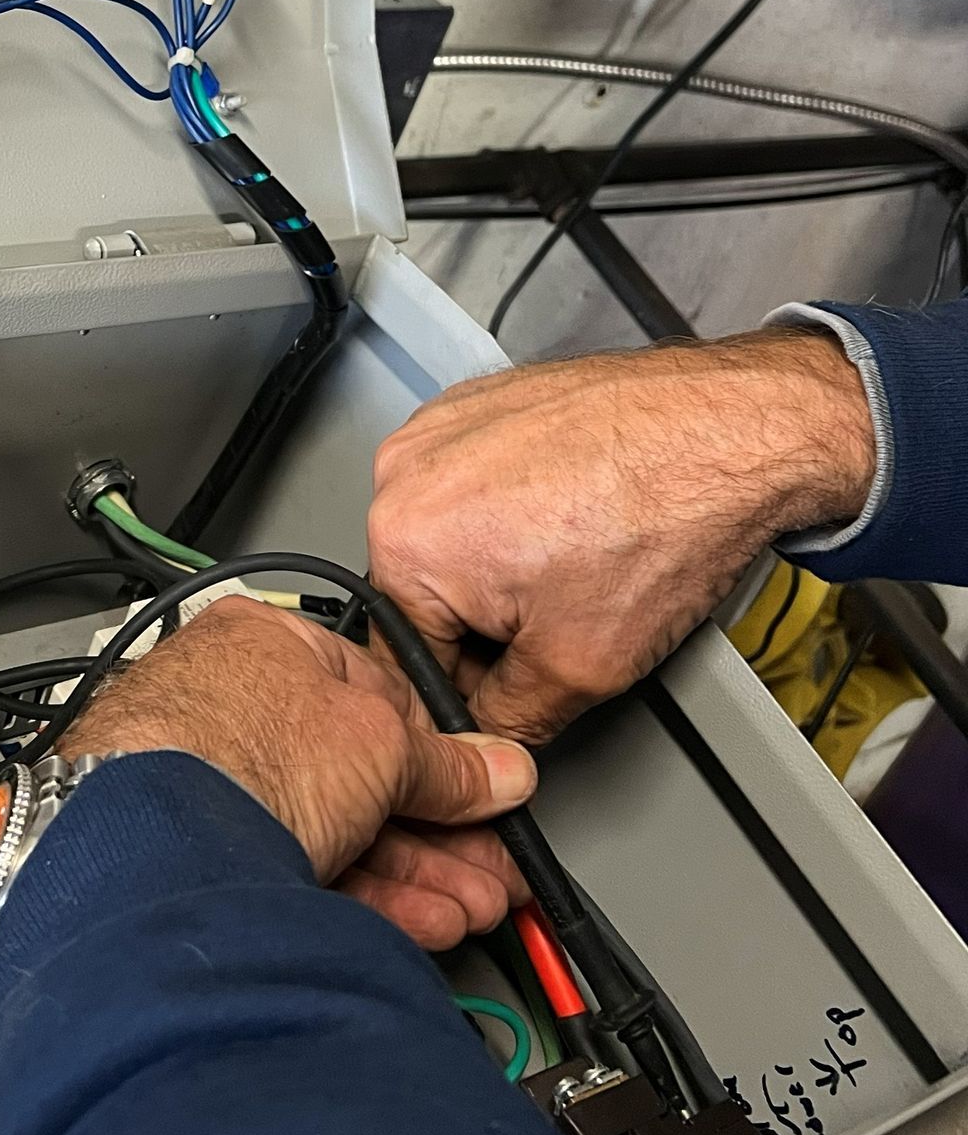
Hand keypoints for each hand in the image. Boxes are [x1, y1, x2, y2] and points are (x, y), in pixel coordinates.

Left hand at [62, 597, 535, 947]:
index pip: (373, 692)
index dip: (437, 748)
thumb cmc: (234, 751)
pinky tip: (418, 922)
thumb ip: (445, 762)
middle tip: (489, 863)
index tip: (480, 790)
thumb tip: (494, 770)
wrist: (156, 843)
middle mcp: (231, 708)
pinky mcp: (211, 862)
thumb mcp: (379, 740)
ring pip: (335, 831)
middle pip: (356, 772)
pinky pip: (304, 875)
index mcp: (264, 643)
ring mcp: (216, 788)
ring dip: (415, 873)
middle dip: (436, 828)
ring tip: (472, 903)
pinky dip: (367, 899)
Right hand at [368, 327, 875, 745]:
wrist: (731, 430)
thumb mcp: (579, 669)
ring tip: (579, 557)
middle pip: (427, 591)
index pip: (409, 658)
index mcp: (402, 537)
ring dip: (505, 565)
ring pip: (453, 538)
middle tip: (566, 615)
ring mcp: (442, 425)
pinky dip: (521, 509)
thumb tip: (489, 732)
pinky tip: (580, 516)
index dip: (469, 691)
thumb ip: (508, 720)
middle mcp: (404, 469)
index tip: (512, 690)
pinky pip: (478, 483)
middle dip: (490, 621)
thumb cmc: (665, 518)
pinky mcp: (480, 402)